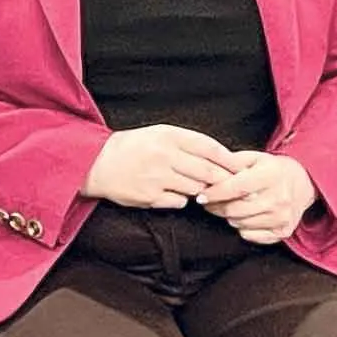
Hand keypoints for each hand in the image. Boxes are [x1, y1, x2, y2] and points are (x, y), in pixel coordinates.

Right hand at [84, 125, 236, 209]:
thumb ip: (189, 142)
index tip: (239, 168)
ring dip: (200, 190)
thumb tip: (221, 157)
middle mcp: (163, 155)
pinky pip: (179, 202)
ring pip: (196, 189)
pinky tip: (173, 193)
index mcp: (168, 136)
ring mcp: (156, 177)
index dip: (228, 160)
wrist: (97, 163)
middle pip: (207, 171)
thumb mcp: (159, 133)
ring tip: (196, 187)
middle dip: (221, 180)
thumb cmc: (133, 147)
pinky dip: (181, 199)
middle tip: (229, 184)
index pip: (209, 148)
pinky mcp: (149, 196)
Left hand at [199, 151, 318, 244]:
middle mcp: (279, 198)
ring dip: (228, 216)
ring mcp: (282, 217)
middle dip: (216, 207)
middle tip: (208, 202)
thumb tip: (207, 168)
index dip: (215, 193)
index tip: (201, 195)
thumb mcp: (254, 158)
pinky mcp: (283, 231)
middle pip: (236, 209)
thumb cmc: (271, 169)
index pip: (237, 188)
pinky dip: (241, 227)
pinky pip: (250, 235)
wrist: (302, 183)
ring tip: (228, 206)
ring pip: (240, 224)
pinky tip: (243, 216)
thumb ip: (231, 162)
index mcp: (271, 175)